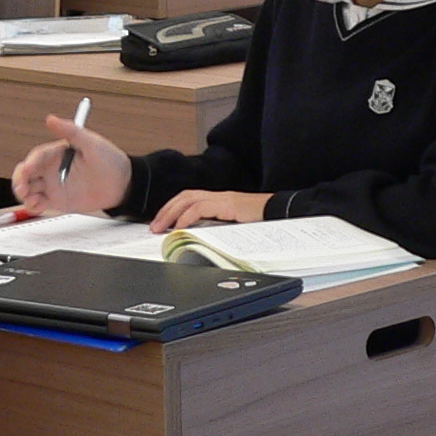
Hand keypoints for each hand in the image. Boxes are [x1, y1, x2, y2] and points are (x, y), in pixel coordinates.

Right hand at [9, 114, 129, 215]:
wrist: (122, 184)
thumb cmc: (109, 159)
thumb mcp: (91, 142)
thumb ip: (71, 131)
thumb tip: (51, 119)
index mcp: (56, 153)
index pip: (36, 157)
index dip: (30, 163)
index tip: (28, 168)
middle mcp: (51, 169)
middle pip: (26, 174)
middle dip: (20, 180)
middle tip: (22, 187)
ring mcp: (53, 186)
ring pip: (28, 190)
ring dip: (24, 194)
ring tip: (31, 198)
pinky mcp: (57, 201)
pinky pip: (38, 204)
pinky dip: (33, 206)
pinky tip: (37, 205)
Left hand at [151, 189, 271, 233]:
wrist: (281, 212)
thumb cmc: (262, 221)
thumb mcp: (235, 225)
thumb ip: (219, 228)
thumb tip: (199, 239)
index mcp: (219, 200)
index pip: (189, 198)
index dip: (172, 208)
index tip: (161, 222)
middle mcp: (219, 196)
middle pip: (184, 196)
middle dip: (166, 210)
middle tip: (154, 227)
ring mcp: (223, 199)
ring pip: (188, 199)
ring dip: (171, 213)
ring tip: (161, 228)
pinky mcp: (228, 204)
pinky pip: (201, 208)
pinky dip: (187, 217)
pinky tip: (180, 227)